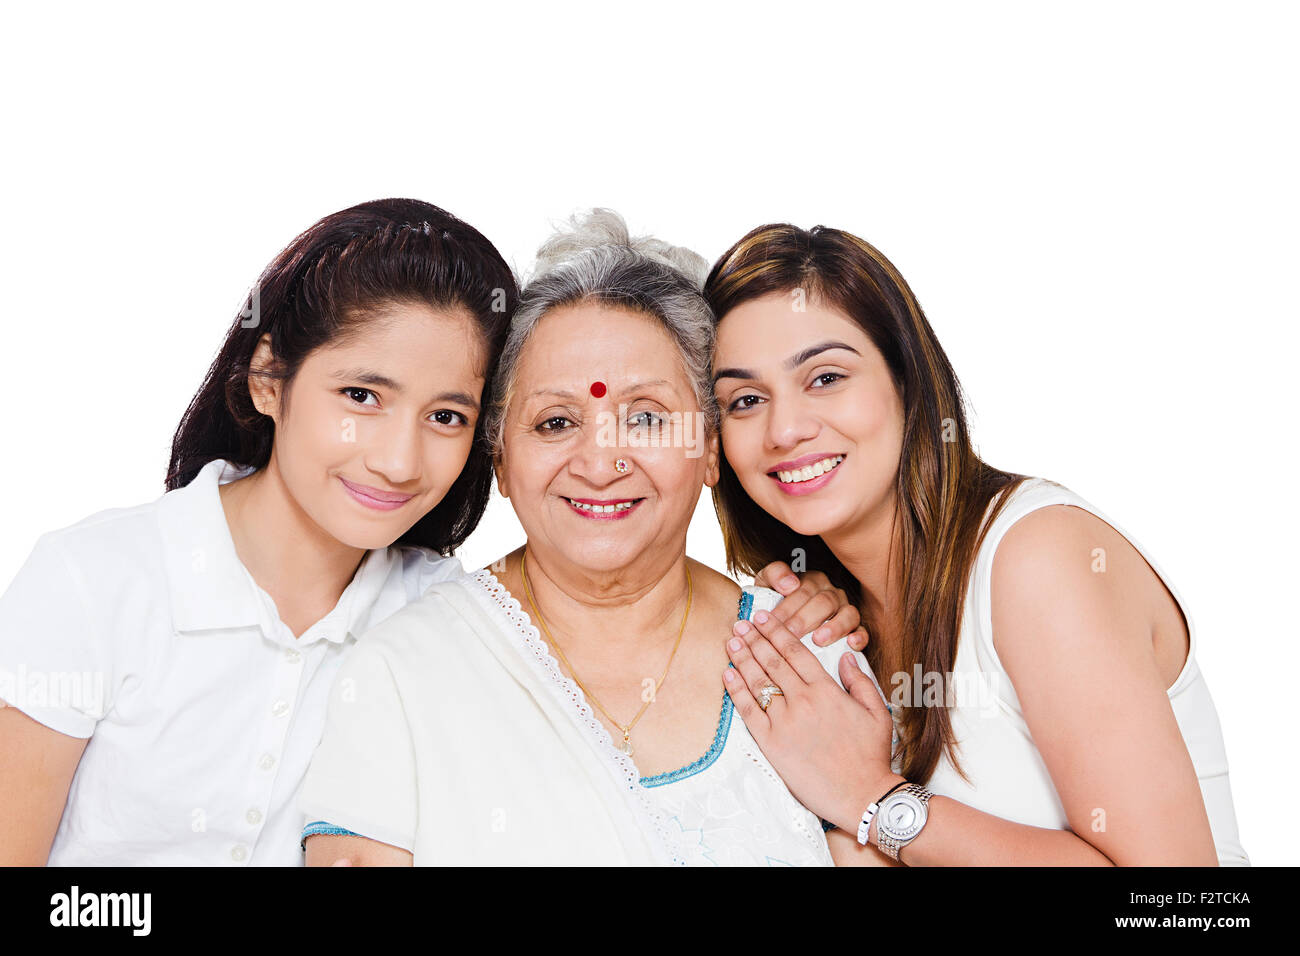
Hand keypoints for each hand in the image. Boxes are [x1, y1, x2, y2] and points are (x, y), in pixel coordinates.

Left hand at [723, 607, 897, 832]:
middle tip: (740, 623)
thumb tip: (846, 656)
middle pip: (772, 661)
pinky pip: (748, 711)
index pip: (795, 652)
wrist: (860, 795)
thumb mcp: (877, 712)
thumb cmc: (871, 755)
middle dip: (754, 639)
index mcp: (827, 690)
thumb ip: (860, 681)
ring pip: (758, 682)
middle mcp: (803, 701)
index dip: (776, 632)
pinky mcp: (771, 743)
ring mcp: (785, 722)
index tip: (763, 618)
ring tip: (731, 642)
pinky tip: (728, 674)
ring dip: (742, 659)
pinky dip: (736, 691)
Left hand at [752, 561, 868, 650]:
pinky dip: (859, 637)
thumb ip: (775, 574)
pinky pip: (862, 630)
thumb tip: (790, 584)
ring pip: (848, 614)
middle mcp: (832, 593)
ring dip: (835, 627)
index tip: (773, 621)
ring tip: (819, 640)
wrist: (780, 619)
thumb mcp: (767, 583)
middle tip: (791, 634)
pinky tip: (851, 644)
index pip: (804, 589)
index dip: (788, 606)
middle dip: (805, 619)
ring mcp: (845, 610)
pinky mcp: (855, 628)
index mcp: (812, 580)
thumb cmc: (774, 602)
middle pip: (824, 602)